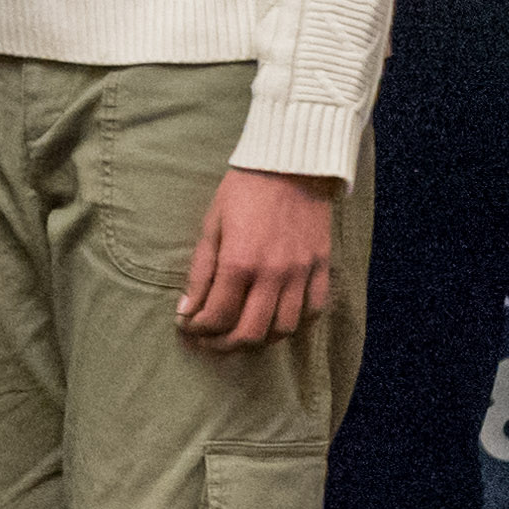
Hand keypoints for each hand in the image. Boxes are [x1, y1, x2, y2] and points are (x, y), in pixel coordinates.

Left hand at [176, 167, 342, 348]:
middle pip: (250, 333)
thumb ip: (199, 272)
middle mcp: (273, 274)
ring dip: (259, 340)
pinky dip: (294, 322)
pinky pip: (313, 309)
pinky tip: (276, 318)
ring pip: (283, 329)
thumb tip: (186, 309)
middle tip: (210, 341)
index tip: (188, 327)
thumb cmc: (243, 191)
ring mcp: (301, 273)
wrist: (290, 164)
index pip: (217, 316)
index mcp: (239, 262)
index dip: (198, 329)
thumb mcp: (211, 226)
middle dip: (224, 344)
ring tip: (241, 334)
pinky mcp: (321, 267)